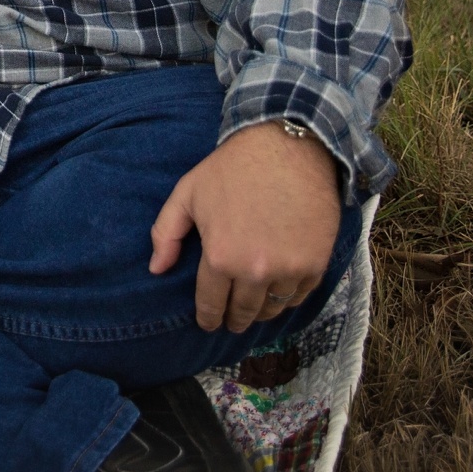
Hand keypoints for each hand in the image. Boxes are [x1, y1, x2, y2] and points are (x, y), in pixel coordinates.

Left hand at [148, 121, 341, 333]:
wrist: (290, 148)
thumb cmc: (233, 168)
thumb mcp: (188, 192)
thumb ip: (167, 233)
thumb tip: (156, 268)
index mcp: (220, 257)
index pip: (210, 305)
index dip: (208, 318)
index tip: (208, 323)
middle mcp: (255, 272)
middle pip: (243, 313)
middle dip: (234, 319)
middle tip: (231, 320)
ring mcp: (289, 270)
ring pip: (273, 309)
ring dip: (261, 310)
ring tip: (255, 306)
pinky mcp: (316, 265)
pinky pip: (299, 296)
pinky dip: (288, 297)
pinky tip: (280, 290)